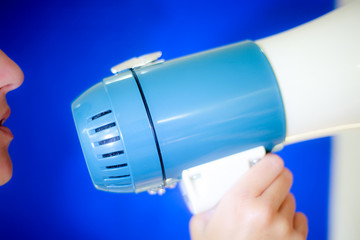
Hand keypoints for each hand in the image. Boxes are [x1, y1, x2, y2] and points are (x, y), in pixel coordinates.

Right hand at [190, 154, 307, 239]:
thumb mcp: (200, 226)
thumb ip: (208, 204)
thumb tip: (213, 193)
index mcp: (240, 202)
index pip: (269, 164)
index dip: (268, 161)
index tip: (265, 162)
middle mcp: (265, 211)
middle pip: (285, 176)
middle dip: (275, 178)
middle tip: (265, 184)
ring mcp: (283, 228)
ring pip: (291, 198)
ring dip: (281, 200)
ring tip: (265, 212)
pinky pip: (300, 218)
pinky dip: (290, 220)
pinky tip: (276, 227)